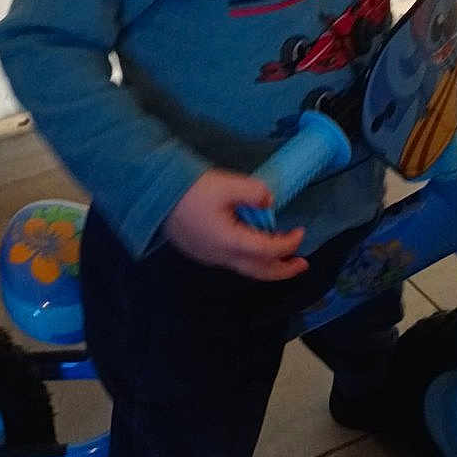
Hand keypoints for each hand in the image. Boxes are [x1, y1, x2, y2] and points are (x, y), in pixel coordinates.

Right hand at [165, 170, 308, 281]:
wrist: (153, 196)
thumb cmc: (190, 190)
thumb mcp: (226, 184)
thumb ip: (253, 192)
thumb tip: (269, 202)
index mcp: (230, 242)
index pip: (268, 251)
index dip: (288, 244)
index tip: (301, 232)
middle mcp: (221, 256)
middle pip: (259, 272)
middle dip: (284, 270)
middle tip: (303, 264)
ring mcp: (209, 257)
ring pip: (246, 269)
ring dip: (268, 265)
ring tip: (283, 256)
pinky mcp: (201, 252)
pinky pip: (233, 262)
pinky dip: (251, 259)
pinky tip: (255, 247)